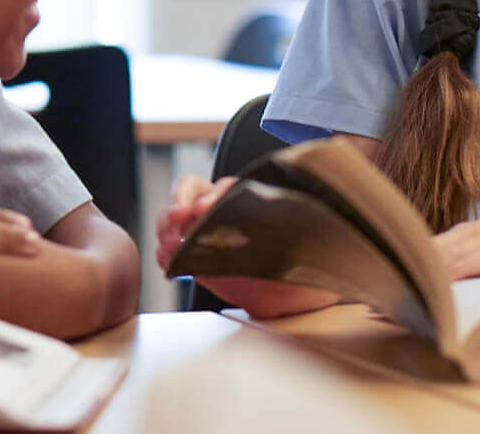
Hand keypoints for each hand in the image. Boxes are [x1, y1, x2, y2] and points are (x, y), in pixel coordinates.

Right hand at [154, 174, 338, 317]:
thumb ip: (301, 222)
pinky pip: (171, 245)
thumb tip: (314, 202)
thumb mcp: (306, 238)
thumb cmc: (302, 259)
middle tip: (178, 219)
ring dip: (166, 226)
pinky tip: (168, 260)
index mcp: (249, 197)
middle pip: (190, 190)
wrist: (295, 293)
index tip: (205, 210)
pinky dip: (165, 251)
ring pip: (174, 214)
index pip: (225, 186)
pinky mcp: (195, 253)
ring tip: (169, 245)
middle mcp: (223, 206)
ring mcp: (205, 228)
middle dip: (179, 202)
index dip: (213, 195)